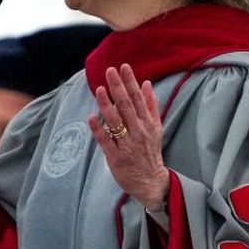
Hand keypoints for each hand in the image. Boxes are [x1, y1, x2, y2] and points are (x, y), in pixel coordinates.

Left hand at [88, 64, 168, 210]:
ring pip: (116, 122)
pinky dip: (99, 130)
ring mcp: (127, 145)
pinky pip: (106, 142)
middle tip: (109, 71)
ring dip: (107, 105)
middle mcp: (138, 132)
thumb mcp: (156, 128)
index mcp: (148, 124)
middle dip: (118, 88)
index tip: (123, 67)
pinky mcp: (116, 158)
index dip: (130, 82)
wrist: (151, 181)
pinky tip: (91, 117)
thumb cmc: (151, 153)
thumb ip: (151, 106)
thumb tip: (146, 84)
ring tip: (99, 89)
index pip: (138, 99)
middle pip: (127, 106)